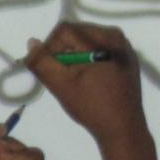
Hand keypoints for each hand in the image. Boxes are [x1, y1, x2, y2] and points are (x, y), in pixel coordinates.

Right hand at [25, 21, 159, 159]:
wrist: (123, 128)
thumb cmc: (92, 107)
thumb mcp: (61, 85)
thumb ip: (42, 62)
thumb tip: (32, 42)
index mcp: (102, 39)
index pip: (64, 30)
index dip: (50, 47)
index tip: (50, 69)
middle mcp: (115, 35)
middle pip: (76, 32)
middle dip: (63, 50)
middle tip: (62, 75)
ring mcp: (124, 46)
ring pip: (87, 39)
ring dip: (75, 54)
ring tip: (75, 78)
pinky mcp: (127, 57)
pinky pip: (100, 47)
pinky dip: (89, 57)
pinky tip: (90, 78)